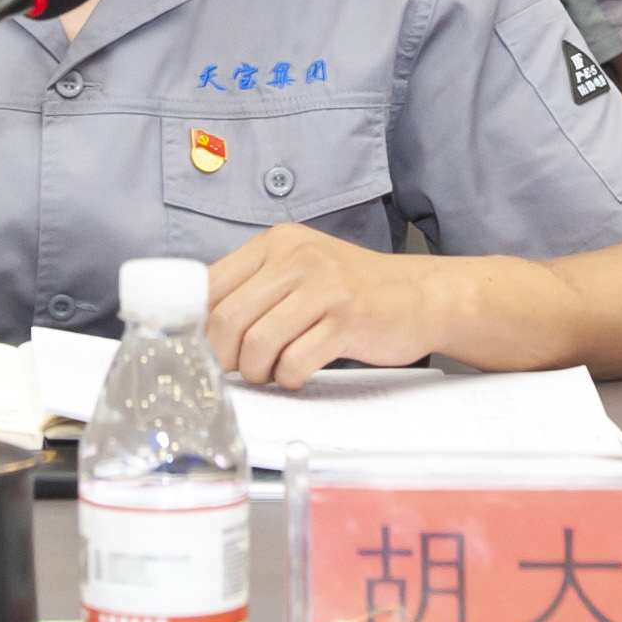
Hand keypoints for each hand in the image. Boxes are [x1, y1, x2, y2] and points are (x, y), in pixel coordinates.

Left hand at [206, 225, 446, 389]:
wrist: (421, 295)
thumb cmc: (354, 289)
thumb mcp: (302, 269)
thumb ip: (257, 285)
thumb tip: (202, 323)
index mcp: (278, 242)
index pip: (211, 284)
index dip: (200, 324)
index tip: (206, 347)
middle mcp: (298, 258)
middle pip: (227, 318)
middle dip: (224, 356)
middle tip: (238, 368)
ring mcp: (324, 287)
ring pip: (257, 344)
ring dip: (257, 372)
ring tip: (272, 372)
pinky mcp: (348, 321)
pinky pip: (295, 362)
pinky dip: (289, 379)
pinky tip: (298, 374)